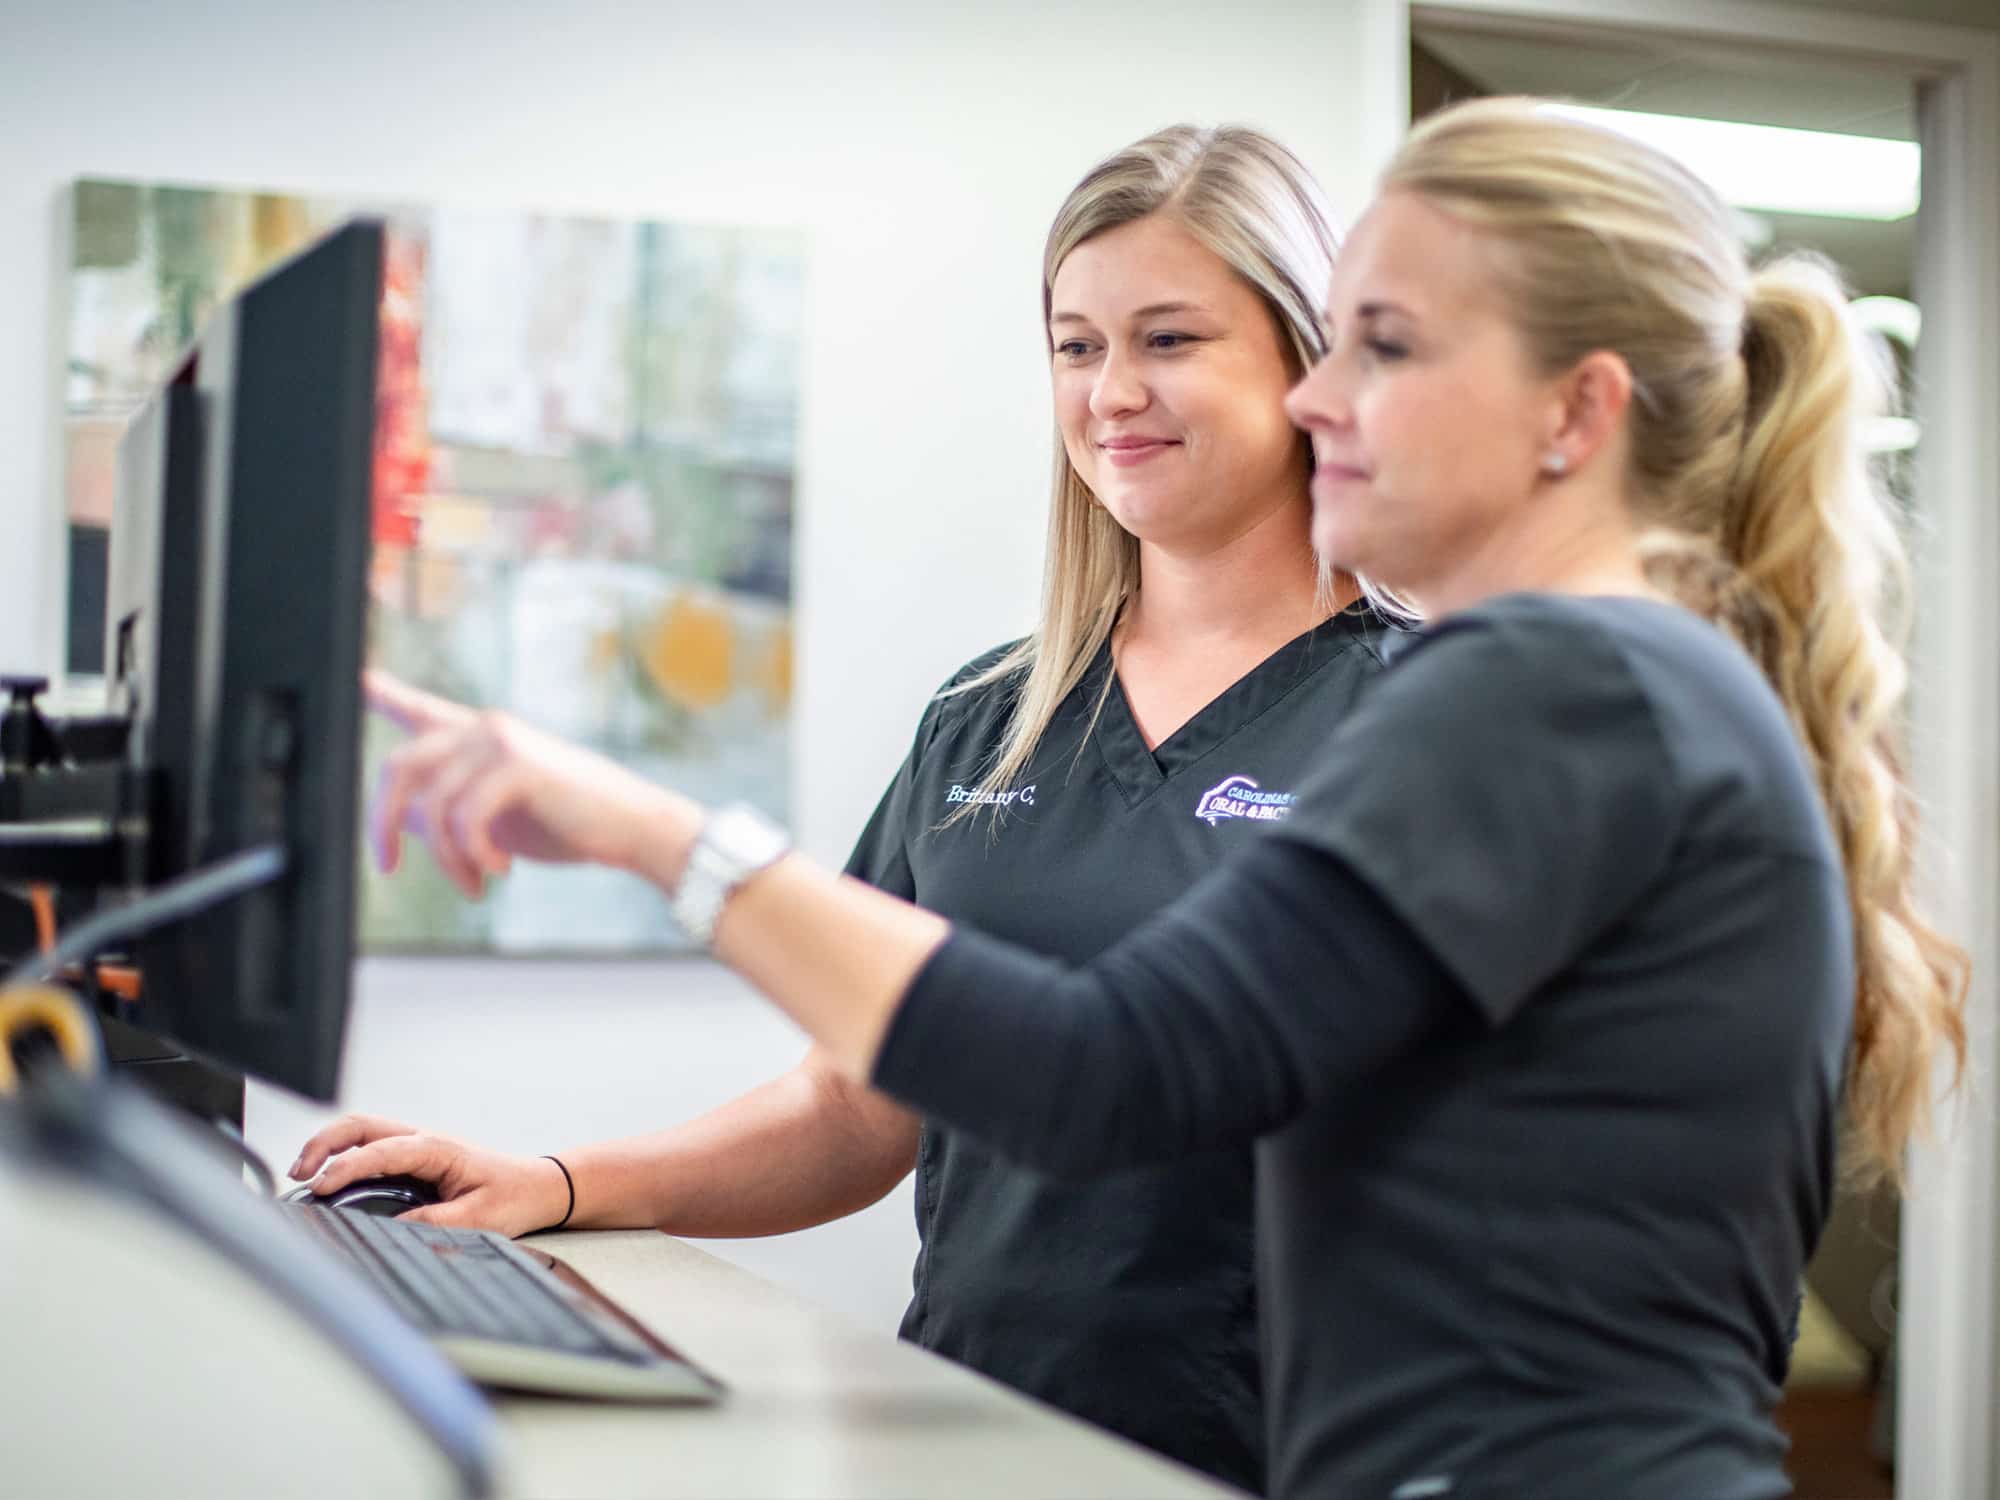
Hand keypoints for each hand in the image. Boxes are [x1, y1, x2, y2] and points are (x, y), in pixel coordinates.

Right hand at [288, 1114, 570, 1236]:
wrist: (539, 1185)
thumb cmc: (513, 1197)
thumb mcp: (477, 1219)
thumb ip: (433, 1224)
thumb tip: (391, 1230)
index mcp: (438, 1149)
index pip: (381, 1150)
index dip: (347, 1167)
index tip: (320, 1186)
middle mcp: (424, 1139)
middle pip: (362, 1125)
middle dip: (325, 1143)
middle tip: (298, 1173)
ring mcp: (419, 1144)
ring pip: (364, 1130)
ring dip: (331, 1145)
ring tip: (304, 1174)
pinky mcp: (416, 1156)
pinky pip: (372, 1145)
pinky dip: (345, 1153)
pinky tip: (330, 1175)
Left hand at [366, 668, 699, 897]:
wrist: (630, 827)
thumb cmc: (567, 823)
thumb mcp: (496, 818)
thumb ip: (448, 811)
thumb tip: (398, 823)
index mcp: (479, 736)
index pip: (420, 709)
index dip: (383, 695)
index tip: (357, 680)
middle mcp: (484, 728)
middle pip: (399, 765)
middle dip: (383, 822)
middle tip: (390, 866)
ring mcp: (500, 742)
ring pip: (431, 804)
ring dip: (445, 858)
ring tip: (473, 882)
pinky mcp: (517, 766)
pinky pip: (464, 819)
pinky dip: (474, 855)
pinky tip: (497, 871)